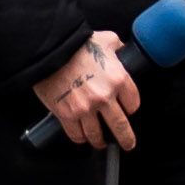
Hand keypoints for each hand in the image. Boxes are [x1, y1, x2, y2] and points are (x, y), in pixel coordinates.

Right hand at [30, 30, 139, 152]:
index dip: (131, 108)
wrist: (51, 50)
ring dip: (100, 141)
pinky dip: (80, 138)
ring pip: (97, 135)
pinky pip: (76, 135)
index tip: (127, 110)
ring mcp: (85, 108)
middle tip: (128, 144)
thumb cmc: (78, 44)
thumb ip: (119, 48)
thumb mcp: (108, 40)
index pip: (133, 103)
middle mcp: (105, 97)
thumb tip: (124, 52)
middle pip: (121, 126)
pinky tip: (82, 137)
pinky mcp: (67, 114)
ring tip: (101, 143)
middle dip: (126, 139)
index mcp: (118, 79)